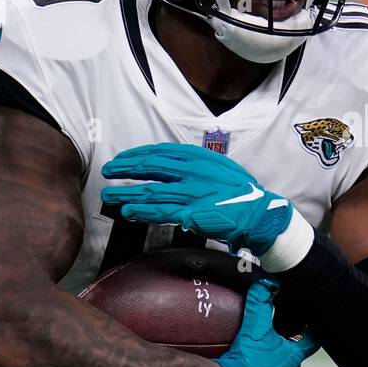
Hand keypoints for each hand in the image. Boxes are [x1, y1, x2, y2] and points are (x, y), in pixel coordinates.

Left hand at [101, 143, 314, 268]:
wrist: (259, 214)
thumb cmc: (240, 193)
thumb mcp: (219, 168)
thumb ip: (196, 166)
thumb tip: (173, 167)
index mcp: (200, 158)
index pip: (162, 152)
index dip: (138, 155)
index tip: (123, 159)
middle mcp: (194, 173)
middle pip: (152, 167)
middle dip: (127, 169)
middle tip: (108, 171)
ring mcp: (193, 193)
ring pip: (153, 191)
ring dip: (128, 193)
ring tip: (109, 195)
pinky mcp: (193, 214)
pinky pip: (162, 212)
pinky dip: (143, 211)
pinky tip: (129, 212)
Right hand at [212, 278, 317, 366]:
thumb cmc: (248, 362)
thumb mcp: (255, 327)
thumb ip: (260, 302)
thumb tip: (266, 283)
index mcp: (293, 358)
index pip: (313, 341)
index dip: (313, 328)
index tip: (311, 319)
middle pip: (296, 354)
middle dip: (292, 342)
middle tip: (285, 329)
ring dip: (276, 357)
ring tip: (265, 347)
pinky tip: (250, 364)